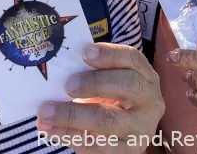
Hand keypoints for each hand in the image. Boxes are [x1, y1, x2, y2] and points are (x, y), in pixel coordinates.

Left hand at [36, 43, 164, 152]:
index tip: (85, 53)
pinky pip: (97, 146)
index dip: (110, 54)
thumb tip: (57, 69)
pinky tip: (51, 130)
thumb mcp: (111, 83)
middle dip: (95, 82)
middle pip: (128, 85)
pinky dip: (70, 136)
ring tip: (46, 112)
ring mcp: (141, 130)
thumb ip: (93, 73)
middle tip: (68, 85)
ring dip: (72, 115)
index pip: (133, 58)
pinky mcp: (127, 153)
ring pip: (108, 120)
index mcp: (146, 76)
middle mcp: (150, 101)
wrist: (123, 138)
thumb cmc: (112, 100)